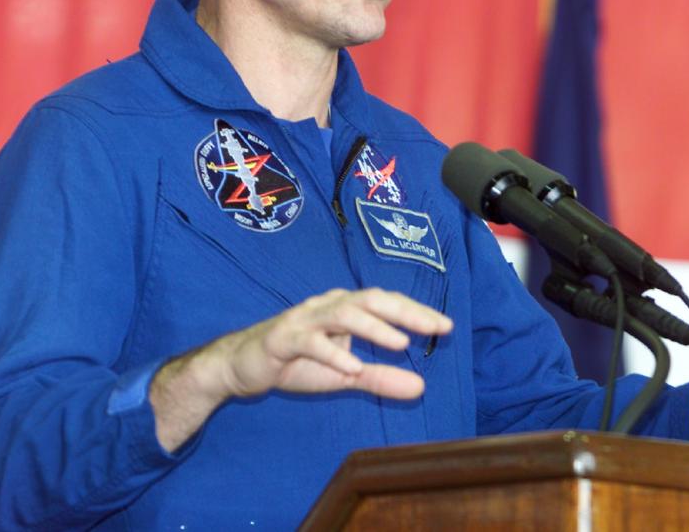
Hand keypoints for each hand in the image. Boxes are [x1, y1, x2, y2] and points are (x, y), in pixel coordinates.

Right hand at [149, 288, 451, 450]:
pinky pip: (309, 342)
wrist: (242, 366)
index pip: (385, 303)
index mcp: (343, 309)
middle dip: (404, 312)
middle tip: (433, 327)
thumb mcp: (344, 375)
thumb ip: (379, 378)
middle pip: (369, 300)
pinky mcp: (281, 338)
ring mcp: (303, 319)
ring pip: (342, 314)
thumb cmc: (296, 363)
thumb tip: (421, 388)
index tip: (446, 327)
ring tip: (399, 344)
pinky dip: (331, 354)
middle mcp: (326, 306)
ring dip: (372, 328)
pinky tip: (351, 368)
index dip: (416, 312)